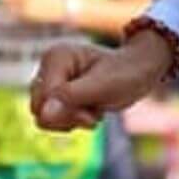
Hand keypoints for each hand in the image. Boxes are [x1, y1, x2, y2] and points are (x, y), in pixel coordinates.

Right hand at [31, 30, 173, 131]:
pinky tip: (90, 110)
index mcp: (56, 57)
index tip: (91, 114)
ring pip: (44, 118)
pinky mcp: (56, 94)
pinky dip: (73, 121)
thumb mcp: (103, 87)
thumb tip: (42, 115)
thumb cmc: (125, 74)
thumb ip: (71, 99)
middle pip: (38, 110)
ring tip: (93, 109)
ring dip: (72, 120)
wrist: (140, 72)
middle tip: (93, 114)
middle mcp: (49, 67)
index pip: (43, 98)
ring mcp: (51, 81)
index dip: (65, 113)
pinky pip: (53, 120)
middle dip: (68, 117)